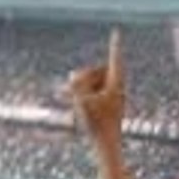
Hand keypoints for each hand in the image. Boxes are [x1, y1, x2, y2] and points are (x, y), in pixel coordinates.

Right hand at [68, 30, 124, 144]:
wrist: (106, 147)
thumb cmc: (97, 126)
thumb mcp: (82, 101)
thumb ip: (76, 83)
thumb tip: (73, 75)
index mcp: (117, 85)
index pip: (115, 59)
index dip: (114, 45)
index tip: (116, 32)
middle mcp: (115, 89)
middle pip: (96, 71)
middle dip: (82, 77)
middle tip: (70, 87)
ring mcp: (109, 99)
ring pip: (90, 82)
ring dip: (77, 87)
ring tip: (62, 94)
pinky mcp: (102, 108)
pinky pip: (88, 93)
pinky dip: (78, 94)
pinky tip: (62, 96)